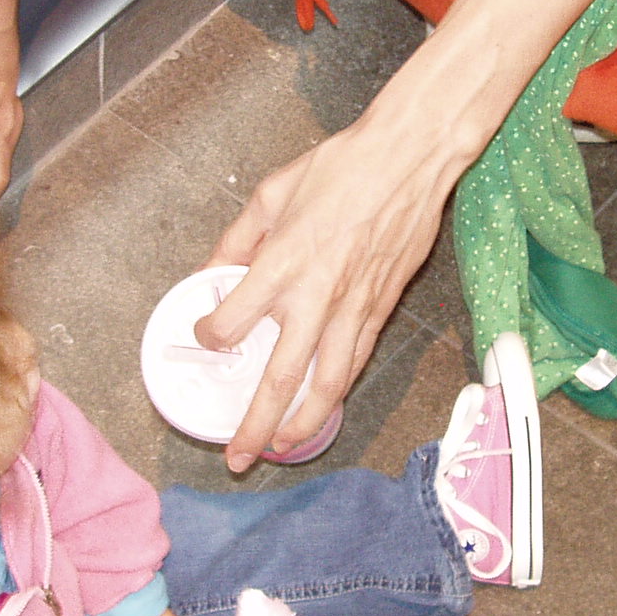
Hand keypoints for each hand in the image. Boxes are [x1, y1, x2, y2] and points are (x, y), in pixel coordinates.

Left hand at [196, 115, 458, 471]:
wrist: (409, 158)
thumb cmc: (343, 166)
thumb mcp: (273, 192)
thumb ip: (237, 238)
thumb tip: (210, 270)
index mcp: (282, 262)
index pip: (233, 321)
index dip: (211, 335)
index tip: (207, 334)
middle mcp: (315, 295)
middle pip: (280, 378)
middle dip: (255, 425)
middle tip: (236, 456)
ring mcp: (353, 308)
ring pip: (326, 386)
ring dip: (301, 424)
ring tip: (282, 447)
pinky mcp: (381, 308)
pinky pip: (356, 362)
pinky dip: (337, 393)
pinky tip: (323, 407)